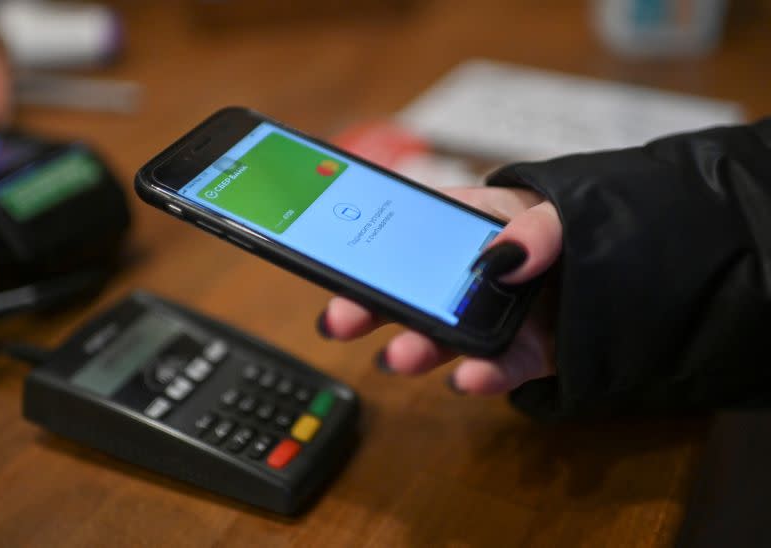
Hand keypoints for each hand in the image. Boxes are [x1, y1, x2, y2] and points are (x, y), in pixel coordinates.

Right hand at [317, 186, 562, 394]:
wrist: (636, 266)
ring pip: (447, 337)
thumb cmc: (582, 224)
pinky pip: (502, 368)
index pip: (403, 235)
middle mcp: (468, 278)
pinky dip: (484, 375)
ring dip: (418, 348)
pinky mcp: (525, 354)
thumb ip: (538, 225)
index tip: (334, 265)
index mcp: (463, 228)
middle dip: (370, 308)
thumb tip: (504, 257)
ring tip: (399, 356)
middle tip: (340, 320)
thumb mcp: (560, 207)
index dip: (364, 251)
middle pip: (411, 293)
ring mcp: (493, 319)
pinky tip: (468, 377)